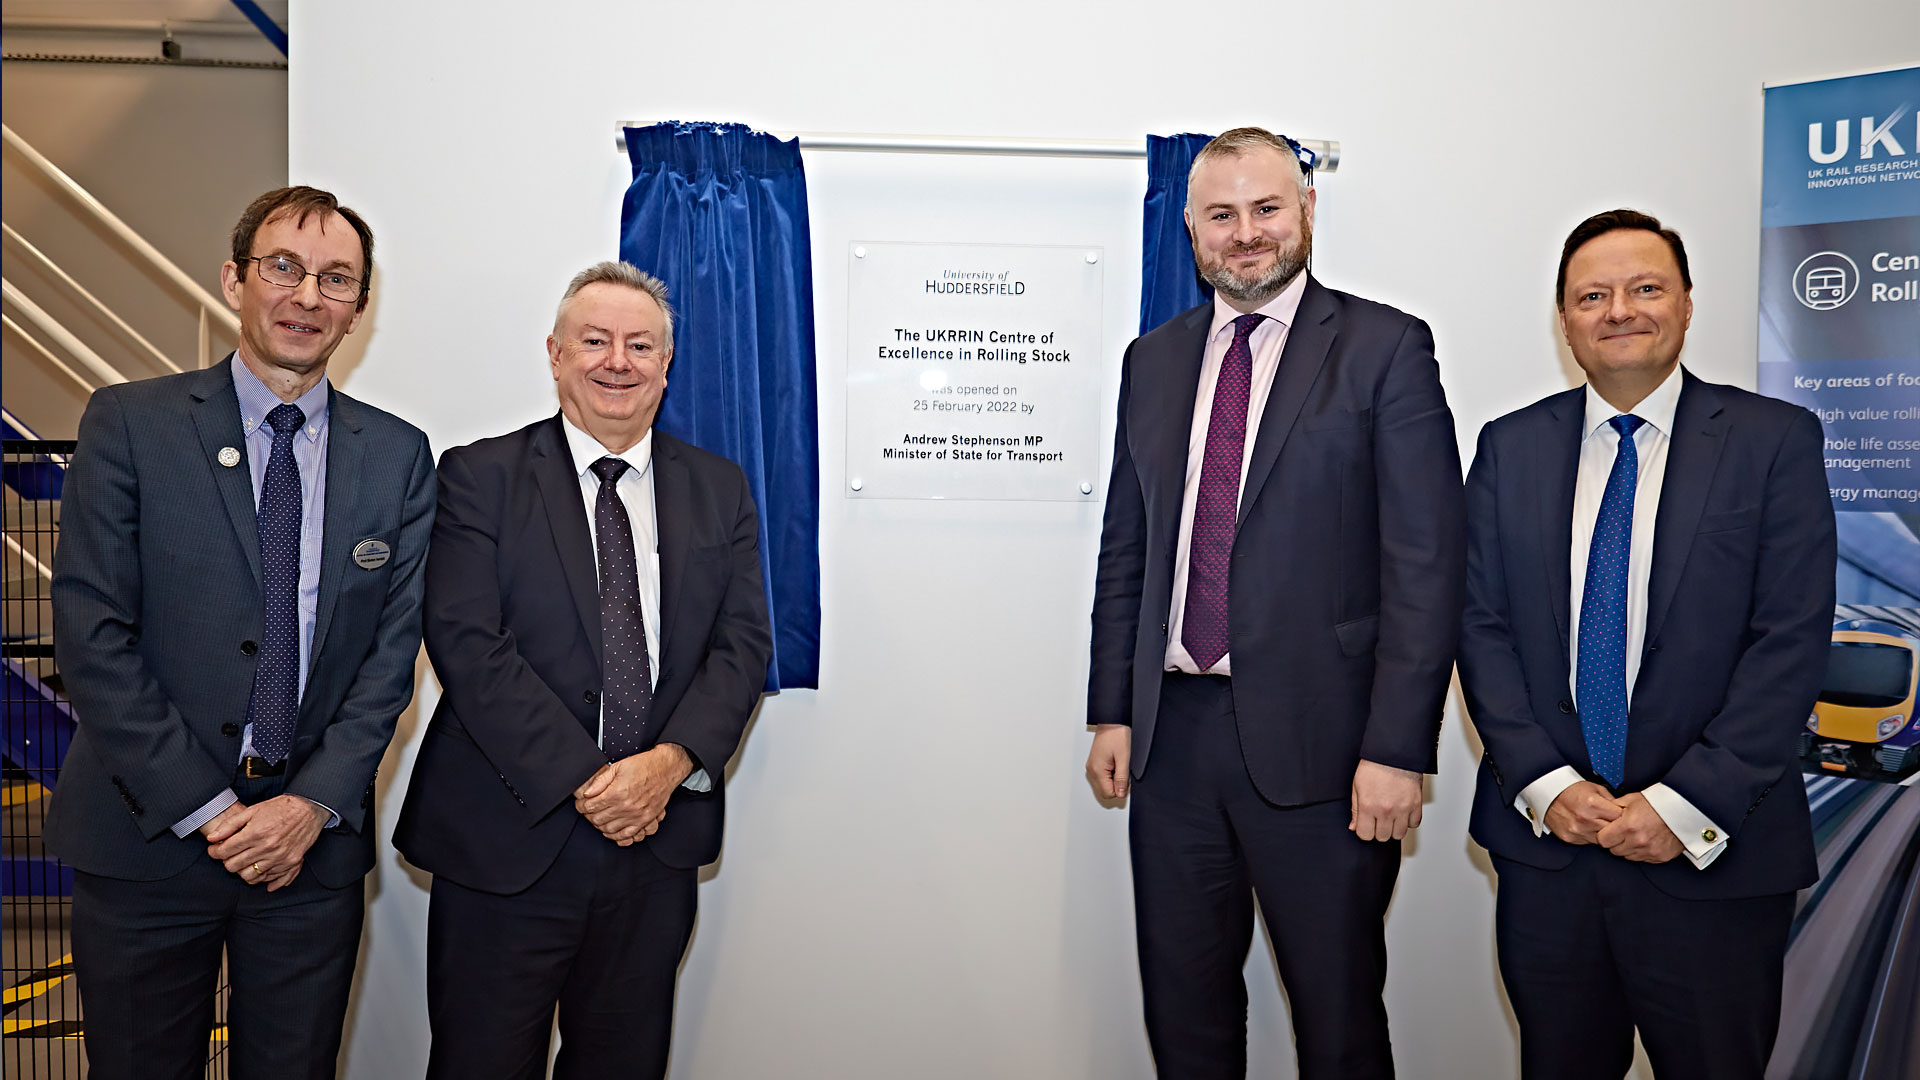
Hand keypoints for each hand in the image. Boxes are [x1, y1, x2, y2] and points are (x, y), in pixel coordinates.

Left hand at [205, 795, 328, 887]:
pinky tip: (258, 869)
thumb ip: (230, 825)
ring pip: (249, 876)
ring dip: (242, 870)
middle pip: (234, 866)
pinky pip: (268, 879)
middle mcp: (267, 848)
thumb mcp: (253, 810)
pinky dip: (260, 877)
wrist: (309, 810)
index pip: (224, 852)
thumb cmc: (281, 808)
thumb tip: (212, 838)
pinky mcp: (290, 863)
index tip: (215, 849)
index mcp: (255, 833)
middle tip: (229, 854)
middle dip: (226, 861)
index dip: (214, 851)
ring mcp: (279, 858)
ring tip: (243, 861)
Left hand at [573, 744, 692, 845]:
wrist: (666, 769)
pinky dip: (616, 836)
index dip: (581, 806)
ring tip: (598, 818)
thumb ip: (600, 781)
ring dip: (600, 826)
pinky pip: (627, 835)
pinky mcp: (645, 820)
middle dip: (589, 816)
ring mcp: (636, 815)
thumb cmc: (644, 765)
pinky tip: (611, 830)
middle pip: (597, 819)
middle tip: (588, 811)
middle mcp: (626, 807)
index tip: (580, 804)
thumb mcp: (618, 766)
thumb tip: (587, 793)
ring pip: (609, 829)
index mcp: (617, 792)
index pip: (590, 806)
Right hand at [1086, 725, 1131, 798]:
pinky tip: (1115, 764)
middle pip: (1104, 792)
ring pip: (1103, 785)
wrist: (1111, 721)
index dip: (1121, 789)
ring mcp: (1091, 767)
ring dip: (1113, 781)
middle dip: (1116, 786)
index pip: (1108, 793)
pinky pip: (1102, 778)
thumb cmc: (1117, 735)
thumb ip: (1122, 778)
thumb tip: (1120, 793)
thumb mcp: (1124, 758)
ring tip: (1119, 766)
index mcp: (1097, 770)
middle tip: (1123, 773)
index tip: (1126, 778)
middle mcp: (1091, 770)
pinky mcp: (1094, 763)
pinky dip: (1110, 775)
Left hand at [1350, 759, 1423, 840]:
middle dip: (1379, 830)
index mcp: (1368, 806)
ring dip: (1394, 828)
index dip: (1364, 831)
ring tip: (1391, 817)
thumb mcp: (1357, 786)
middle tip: (1378, 820)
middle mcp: (1386, 810)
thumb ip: (1355, 809)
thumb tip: (1354, 826)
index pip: (1365, 835)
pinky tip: (1403, 812)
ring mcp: (1402, 809)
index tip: (1366, 825)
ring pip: (1399, 834)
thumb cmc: (1375, 765)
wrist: (1394, 753)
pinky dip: (1409, 821)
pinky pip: (1414, 824)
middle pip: (1383, 837)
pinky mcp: (1416, 804)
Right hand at [1542, 780, 1623, 844]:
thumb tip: (1625, 810)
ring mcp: (1577, 831)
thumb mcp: (1595, 788)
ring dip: (1602, 833)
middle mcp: (1585, 819)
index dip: (1623, 816)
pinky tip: (1587, 827)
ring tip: (1598, 823)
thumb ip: (1611, 800)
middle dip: (1615, 827)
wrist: (1547, 794)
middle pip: (1612, 831)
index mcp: (1593, 804)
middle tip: (1612, 820)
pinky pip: (1588, 842)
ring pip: (1602, 840)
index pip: (1620, 817)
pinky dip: (1590, 836)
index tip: (1622, 814)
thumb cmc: (1571, 790)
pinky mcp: (1570, 838)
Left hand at [1596, 791, 1683, 863]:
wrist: (1684, 810)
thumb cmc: (1657, 802)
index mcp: (1628, 826)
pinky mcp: (1660, 857)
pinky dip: (1642, 852)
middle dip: (1616, 842)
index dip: (1605, 834)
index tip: (1609, 830)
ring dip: (1629, 848)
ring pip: (1628, 856)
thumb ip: (1614, 808)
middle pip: (1614, 850)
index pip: (1603, 840)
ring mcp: (1650, 851)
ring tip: (1637, 835)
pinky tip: (1648, 840)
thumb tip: (1602, 814)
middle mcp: (1638, 841)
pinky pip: (1643, 859)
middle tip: (1624, 832)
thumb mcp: (1631, 799)